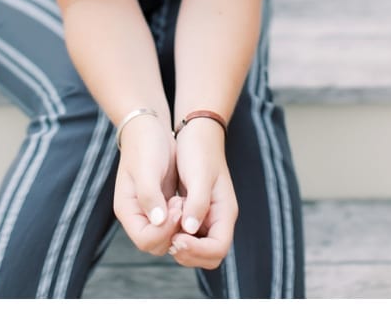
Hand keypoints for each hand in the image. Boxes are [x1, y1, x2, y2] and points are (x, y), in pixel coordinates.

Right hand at [114, 115, 181, 255]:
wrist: (150, 130)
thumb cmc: (146, 146)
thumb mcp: (147, 168)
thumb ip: (150, 195)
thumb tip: (158, 221)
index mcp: (127, 210)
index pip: (145, 240)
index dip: (165, 230)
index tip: (177, 207)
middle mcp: (137, 216)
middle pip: (156, 244)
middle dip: (174, 230)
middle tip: (182, 203)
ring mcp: (149, 213)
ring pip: (167, 238)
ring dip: (180, 226)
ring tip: (184, 200)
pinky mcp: (162, 207)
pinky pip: (173, 225)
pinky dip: (183, 219)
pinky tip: (187, 200)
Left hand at [169, 119, 237, 269]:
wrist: (196, 134)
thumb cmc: (199, 151)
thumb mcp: (198, 175)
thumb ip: (196, 204)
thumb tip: (188, 230)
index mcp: (225, 212)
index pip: (218, 249)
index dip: (196, 251)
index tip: (176, 237)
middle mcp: (218, 220)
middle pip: (209, 257)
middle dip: (188, 254)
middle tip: (170, 237)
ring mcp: (207, 219)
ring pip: (196, 250)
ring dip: (180, 245)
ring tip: (166, 225)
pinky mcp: (195, 215)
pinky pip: (187, 237)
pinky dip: (175, 235)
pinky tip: (165, 220)